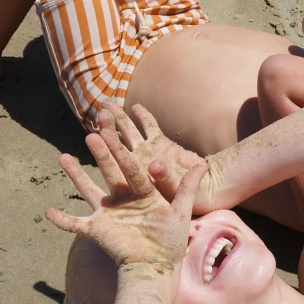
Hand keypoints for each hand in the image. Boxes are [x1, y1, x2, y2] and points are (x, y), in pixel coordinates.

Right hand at [46, 130, 206, 268]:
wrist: (156, 267)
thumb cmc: (170, 241)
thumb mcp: (180, 211)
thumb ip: (188, 188)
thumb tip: (203, 165)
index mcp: (140, 192)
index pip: (131, 166)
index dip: (123, 149)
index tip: (115, 131)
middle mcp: (121, 199)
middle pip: (108, 171)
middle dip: (101, 154)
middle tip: (91, 133)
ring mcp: (107, 213)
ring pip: (87, 189)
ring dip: (75, 174)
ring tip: (62, 156)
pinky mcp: (97, 230)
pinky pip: (75, 225)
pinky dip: (61, 220)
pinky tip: (47, 212)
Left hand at [98, 104, 215, 211]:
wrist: (206, 189)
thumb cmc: (190, 198)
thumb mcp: (178, 191)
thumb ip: (166, 178)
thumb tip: (154, 166)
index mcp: (137, 179)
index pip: (121, 161)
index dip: (108, 148)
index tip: (98, 135)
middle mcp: (138, 163)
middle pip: (119, 143)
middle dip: (109, 128)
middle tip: (100, 114)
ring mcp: (147, 151)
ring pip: (129, 132)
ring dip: (119, 118)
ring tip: (107, 104)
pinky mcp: (159, 142)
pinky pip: (149, 126)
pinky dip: (142, 116)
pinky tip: (135, 107)